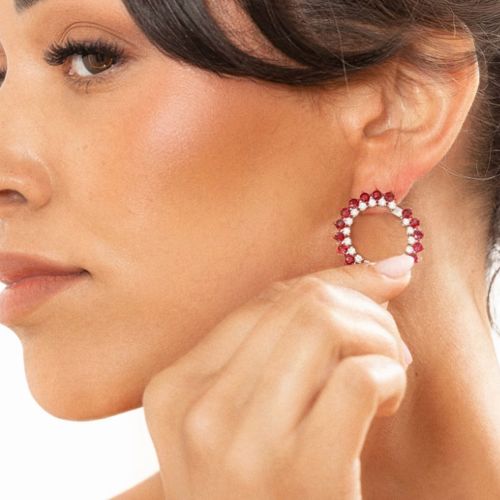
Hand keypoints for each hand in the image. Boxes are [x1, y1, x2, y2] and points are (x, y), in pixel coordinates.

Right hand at [142, 257, 413, 499]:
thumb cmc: (257, 489)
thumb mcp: (237, 418)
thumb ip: (272, 348)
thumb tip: (368, 273)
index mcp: (172, 388)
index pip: (264, 300)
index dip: (330, 283)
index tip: (377, 282)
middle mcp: (196, 409)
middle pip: (298, 305)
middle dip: (361, 305)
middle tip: (385, 341)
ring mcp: (242, 441)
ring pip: (324, 324)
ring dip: (378, 336)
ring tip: (386, 369)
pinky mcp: (300, 472)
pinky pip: (358, 377)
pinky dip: (388, 376)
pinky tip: (384, 402)